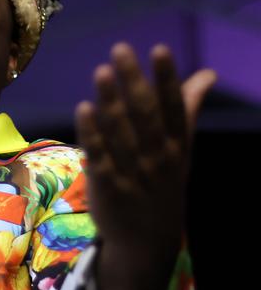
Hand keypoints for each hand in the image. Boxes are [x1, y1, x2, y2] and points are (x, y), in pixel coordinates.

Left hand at [75, 43, 215, 289]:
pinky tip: (83, 109)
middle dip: (133, 81)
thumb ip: (187, 109)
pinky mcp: (106, 185)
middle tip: (120, 48)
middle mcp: (157, 157)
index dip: (167, 79)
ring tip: (101, 71)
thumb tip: (206, 74)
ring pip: (120, 133)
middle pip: (145, 115)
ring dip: (110, 101)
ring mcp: (131, 171)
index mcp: (177, 145)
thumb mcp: (181, 149)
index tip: (160, 50)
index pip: (174, 107)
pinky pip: (98, 156)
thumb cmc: (163, 183)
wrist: (147, 240)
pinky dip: (91, 133)